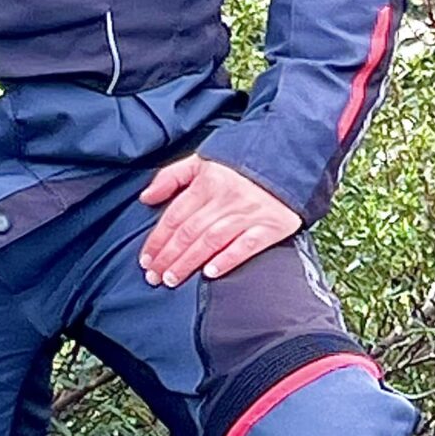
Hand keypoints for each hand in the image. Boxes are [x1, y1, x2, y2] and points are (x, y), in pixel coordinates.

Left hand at [138, 155, 300, 287]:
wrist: (289, 156)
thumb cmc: (241, 161)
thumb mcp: (202, 160)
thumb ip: (171, 177)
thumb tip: (145, 198)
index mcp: (207, 182)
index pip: (175, 216)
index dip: (157, 240)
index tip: (145, 260)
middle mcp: (225, 198)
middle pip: (189, 232)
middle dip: (168, 256)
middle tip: (154, 277)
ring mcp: (249, 212)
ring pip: (211, 240)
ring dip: (189, 262)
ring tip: (172, 279)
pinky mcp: (271, 225)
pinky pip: (246, 245)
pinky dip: (227, 259)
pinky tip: (210, 273)